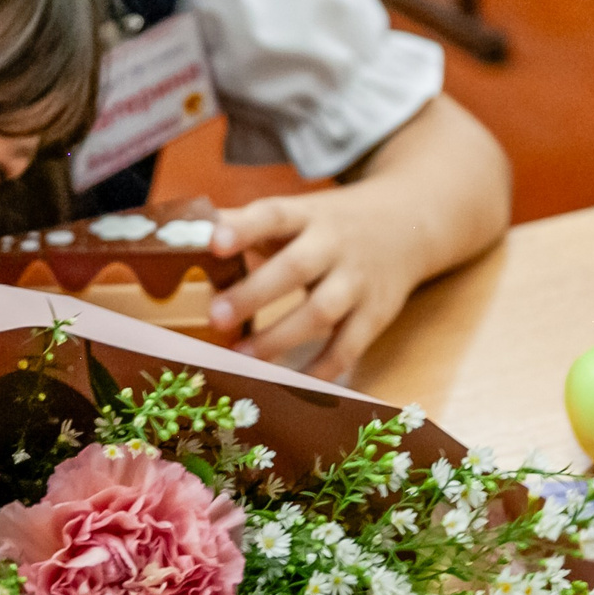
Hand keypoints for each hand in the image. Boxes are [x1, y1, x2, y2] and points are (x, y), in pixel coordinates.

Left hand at [207, 192, 424, 381]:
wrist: (411, 221)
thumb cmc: (332, 222)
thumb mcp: (298, 211)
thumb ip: (245, 223)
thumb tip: (182, 234)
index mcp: (307, 215)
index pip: (274, 215)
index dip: (244, 229)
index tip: (214, 242)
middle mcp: (334, 245)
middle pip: (296, 268)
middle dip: (255, 294)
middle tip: (215, 316)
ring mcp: (358, 281)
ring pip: (322, 311)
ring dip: (280, 337)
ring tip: (241, 357)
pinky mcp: (376, 314)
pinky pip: (348, 347)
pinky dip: (320, 369)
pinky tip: (287, 383)